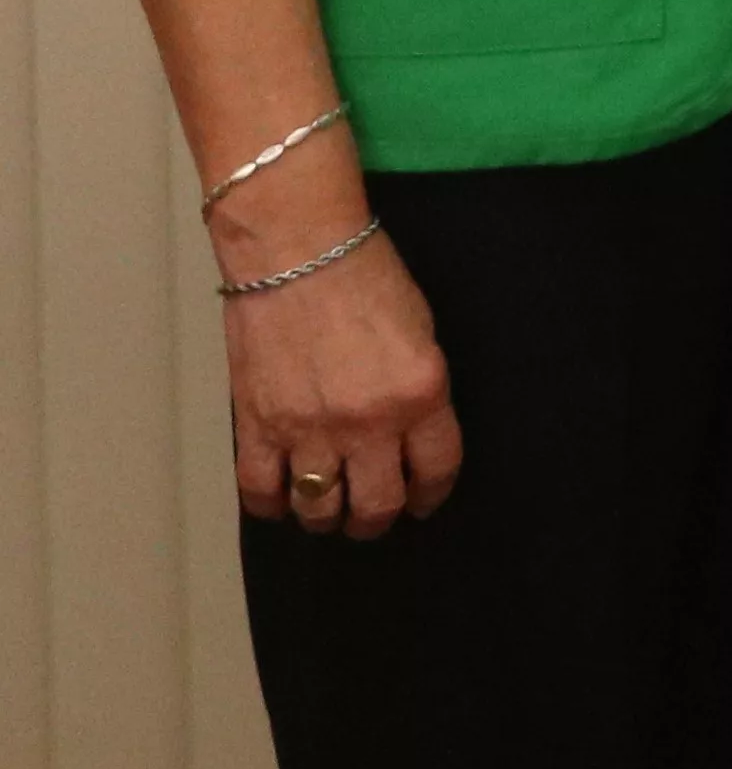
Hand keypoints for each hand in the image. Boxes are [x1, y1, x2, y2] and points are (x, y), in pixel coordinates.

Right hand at [222, 220, 460, 540]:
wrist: (297, 250)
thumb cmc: (366, 275)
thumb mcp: (422, 332)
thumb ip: (419, 390)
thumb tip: (412, 434)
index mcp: (420, 394)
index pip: (436, 469)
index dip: (432, 494)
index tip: (425, 500)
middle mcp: (367, 422)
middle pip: (377, 504)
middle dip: (379, 518)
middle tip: (375, 516)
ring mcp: (308, 429)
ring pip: (319, 508)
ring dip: (327, 518)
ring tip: (329, 512)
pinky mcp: (257, 425)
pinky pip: (261, 490)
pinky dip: (272, 505)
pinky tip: (282, 501)